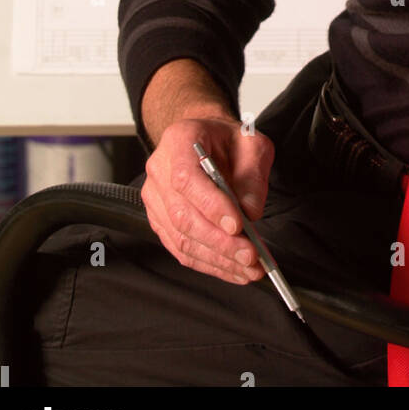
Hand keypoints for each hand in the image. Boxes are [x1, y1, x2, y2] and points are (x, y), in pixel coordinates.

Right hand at [142, 114, 274, 284]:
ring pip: (181, 238)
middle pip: (182, 215)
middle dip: (220, 242)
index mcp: (178, 141)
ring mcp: (155, 198)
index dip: (211, 206)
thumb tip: (251, 213)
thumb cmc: (227, 140)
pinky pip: (181, 248)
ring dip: (217, 258)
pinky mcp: (160, 220)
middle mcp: (159, 170)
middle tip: (250, 256)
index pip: (186, 179)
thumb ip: (253, 175)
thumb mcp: (251, 143)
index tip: (237, 226)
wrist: (206, 140)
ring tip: (248, 269)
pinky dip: (208, 263)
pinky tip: (232, 269)